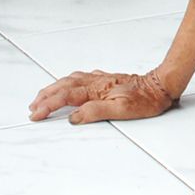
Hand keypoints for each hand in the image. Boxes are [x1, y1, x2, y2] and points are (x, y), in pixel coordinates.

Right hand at [29, 69, 176, 124]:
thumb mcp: (122, 110)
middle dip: (45, 96)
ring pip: (70, 80)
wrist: (161, 86)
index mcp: (96, 90)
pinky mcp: (106, 79)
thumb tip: (73, 117)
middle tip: (33, 107)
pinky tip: (69, 83)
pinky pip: (80, 78)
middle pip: (63, 86)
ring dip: (54, 88)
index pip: (65, 97)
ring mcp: (100, 79)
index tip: (35, 114)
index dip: (48, 106)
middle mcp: (95, 82)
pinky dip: (68, 81)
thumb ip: (95, 112)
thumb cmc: (146, 100)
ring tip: (43, 96)